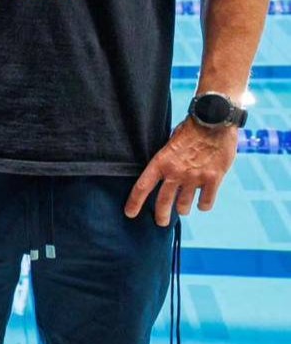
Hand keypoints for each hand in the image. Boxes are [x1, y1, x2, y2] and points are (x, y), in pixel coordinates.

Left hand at [124, 119, 238, 224]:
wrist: (214, 120)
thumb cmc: (191, 130)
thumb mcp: (170, 143)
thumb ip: (166, 161)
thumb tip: (162, 175)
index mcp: (161, 162)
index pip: (142, 186)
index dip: (135, 202)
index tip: (130, 213)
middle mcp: (176, 172)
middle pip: (163, 202)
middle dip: (161, 215)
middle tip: (161, 222)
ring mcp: (194, 177)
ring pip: (184, 205)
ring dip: (183, 208)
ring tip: (183, 208)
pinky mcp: (213, 179)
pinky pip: (206, 202)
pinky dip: (203, 205)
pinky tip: (202, 203)